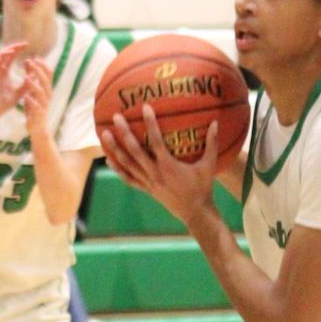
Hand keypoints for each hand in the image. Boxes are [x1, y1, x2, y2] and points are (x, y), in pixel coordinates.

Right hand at [0, 41, 28, 120]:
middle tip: (21, 45)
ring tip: (11, 51)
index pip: (10, 57)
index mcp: (4, 72)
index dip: (17, 49)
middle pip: (2, 55)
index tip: (27, 45)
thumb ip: (27, 84)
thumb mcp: (19, 93)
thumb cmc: (4, 104)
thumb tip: (36, 75)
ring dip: (2, 54)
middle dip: (11, 49)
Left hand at [20, 55, 51, 134]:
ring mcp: (44, 105)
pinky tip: (26, 97)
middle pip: (46, 81)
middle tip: (30, 63)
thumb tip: (28, 61)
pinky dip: (31, 101)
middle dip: (38, 71)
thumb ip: (31, 77)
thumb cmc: (34, 107)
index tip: (36, 58)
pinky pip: (36, 106)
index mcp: (47, 89)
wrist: (37, 127)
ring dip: (34, 85)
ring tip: (26, 78)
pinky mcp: (39, 114)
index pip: (49, 74)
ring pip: (42, 93)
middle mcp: (48, 96)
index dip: (43, 66)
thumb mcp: (33, 90)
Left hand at [102, 104, 218, 224]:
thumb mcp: (209, 165)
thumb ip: (212, 144)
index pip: (156, 140)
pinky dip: (117, 169)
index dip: (150, 123)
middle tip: (115, 117)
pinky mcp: (146, 189)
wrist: (195, 213)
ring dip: (114, 149)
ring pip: (127, 164)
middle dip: (124, 133)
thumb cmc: (203, 188)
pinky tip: (109, 159)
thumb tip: (216, 122)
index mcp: (168, 166)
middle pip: (134, 150)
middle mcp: (155, 173)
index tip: (145, 107)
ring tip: (103, 134)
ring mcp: (148, 182)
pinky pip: (128, 178)